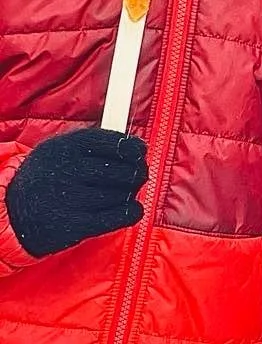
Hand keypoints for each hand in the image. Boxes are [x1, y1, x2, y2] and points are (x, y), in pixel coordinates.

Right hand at [5, 128, 147, 256]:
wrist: (8, 214)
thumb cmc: (41, 179)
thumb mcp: (55, 152)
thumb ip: (87, 146)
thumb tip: (128, 146)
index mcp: (65, 148)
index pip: (110, 143)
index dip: (131, 148)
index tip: (140, 152)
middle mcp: (68, 171)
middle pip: (119, 169)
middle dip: (136, 172)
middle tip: (139, 174)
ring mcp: (70, 199)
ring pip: (118, 194)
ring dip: (130, 193)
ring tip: (130, 192)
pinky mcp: (73, 226)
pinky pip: (112, 218)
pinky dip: (129, 213)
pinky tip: (134, 210)